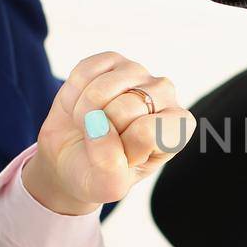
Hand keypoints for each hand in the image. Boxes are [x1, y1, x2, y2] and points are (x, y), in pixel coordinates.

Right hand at [23, 52, 195, 215]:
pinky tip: (82, 105)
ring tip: (90, 124)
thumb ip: (110, 166)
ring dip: (83, 113)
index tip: (123, 157)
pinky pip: (85, 72)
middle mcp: (166, 95)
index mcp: (177, 129)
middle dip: (101, 132)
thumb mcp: (108, 187)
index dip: (124, 150)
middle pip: (125, 110)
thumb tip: (98, 124)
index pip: (148, 133)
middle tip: (103, 140)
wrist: (69, 158)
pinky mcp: (111, 60)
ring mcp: (139, 73)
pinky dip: (73, 94)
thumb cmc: (98, 172)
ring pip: (102, 90)